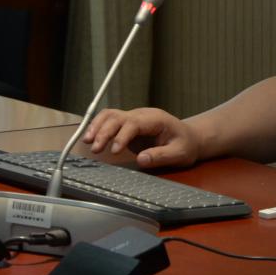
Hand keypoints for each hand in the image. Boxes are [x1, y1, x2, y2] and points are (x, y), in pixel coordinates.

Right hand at [82, 107, 199, 168]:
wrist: (189, 137)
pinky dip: (98, 126)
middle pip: (118, 117)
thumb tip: (141, 160)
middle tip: (94, 149)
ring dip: (97, 126)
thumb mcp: (179, 153)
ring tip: (86, 141)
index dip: (121, 135)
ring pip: (111, 115)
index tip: (114, 150)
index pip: (134, 123)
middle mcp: (142, 115)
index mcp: (156, 119)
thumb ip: (161, 156)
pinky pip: (110, 121)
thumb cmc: (186, 144)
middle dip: (104, 131)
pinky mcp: (128, 125)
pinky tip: (90, 137)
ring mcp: (134, 118)